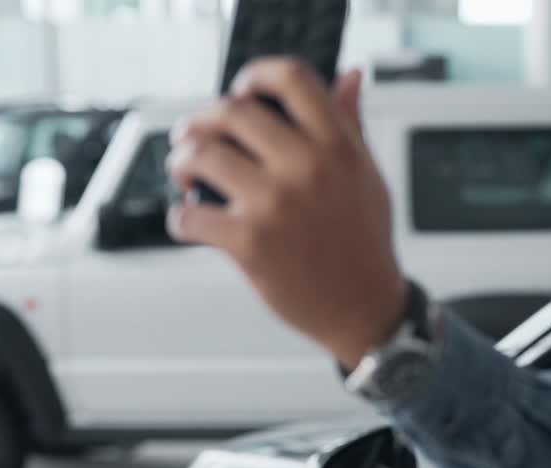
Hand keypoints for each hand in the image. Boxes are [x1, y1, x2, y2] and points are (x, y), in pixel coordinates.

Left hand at [166, 59, 406, 367]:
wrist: (365, 309)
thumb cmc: (364, 244)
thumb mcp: (368, 177)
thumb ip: (352, 124)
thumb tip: (350, 77)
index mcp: (338, 147)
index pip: (292, 78)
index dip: (257, 75)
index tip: (242, 89)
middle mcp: (305, 168)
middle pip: (233, 111)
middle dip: (204, 120)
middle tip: (195, 134)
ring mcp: (274, 205)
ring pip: (201, 155)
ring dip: (181, 161)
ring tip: (186, 173)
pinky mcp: (249, 243)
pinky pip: (189, 216)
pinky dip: (181, 218)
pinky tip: (194, 221)